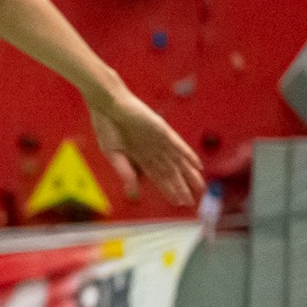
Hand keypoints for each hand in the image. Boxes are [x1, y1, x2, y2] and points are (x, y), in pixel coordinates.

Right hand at [89, 90, 202, 206]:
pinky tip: (197, 165)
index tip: (176, 202)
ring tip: (200, 187)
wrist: (108, 105)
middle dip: (180, 187)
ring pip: (177, 161)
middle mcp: (152, 150)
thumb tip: (133, 190)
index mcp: (139, 156)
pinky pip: (178, 145)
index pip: (157, 177)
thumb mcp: (111, 153)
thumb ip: (124, 171)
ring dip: (189, 174)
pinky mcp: (162, 130)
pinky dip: (188, 155)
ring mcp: (159, 141)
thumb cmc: (106, 126)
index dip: (167, 189)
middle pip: (170, 172)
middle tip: (191, 201)